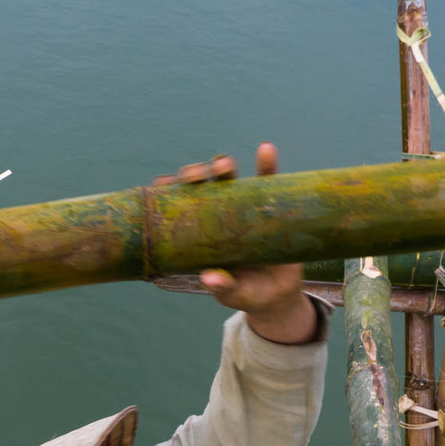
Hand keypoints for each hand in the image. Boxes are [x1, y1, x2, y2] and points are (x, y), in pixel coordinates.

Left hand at [152, 144, 314, 344]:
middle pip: (202, 186)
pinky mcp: (271, 205)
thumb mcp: (236, 295)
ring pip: (229, 178)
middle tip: (198, 176)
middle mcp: (219, 215)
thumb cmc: (250, 294)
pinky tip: (266, 150)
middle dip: (195, 174)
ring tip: (225, 166)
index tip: (163, 183)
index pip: (179, 207)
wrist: (281, 295)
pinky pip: (269, 181)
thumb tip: (209, 279)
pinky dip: (267, 164)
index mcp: (201, 234)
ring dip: (224, 165)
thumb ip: (223, 288)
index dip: (169, 192)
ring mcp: (243, 207)